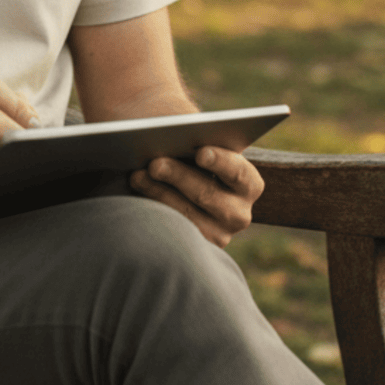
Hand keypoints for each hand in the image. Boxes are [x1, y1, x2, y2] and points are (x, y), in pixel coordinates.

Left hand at [129, 145, 263, 248]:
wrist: (185, 186)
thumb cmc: (192, 158)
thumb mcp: (199, 147)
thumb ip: (194, 142)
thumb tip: (170, 135)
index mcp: (249, 184)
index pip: (239, 172)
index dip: (221, 161)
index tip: (200, 152)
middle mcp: (239, 214)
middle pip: (208, 195)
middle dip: (179, 176)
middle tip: (154, 163)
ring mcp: (218, 235)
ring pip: (186, 216)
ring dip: (159, 193)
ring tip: (137, 176)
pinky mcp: (194, 249)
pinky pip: (173, 233)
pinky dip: (153, 211)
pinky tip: (135, 198)